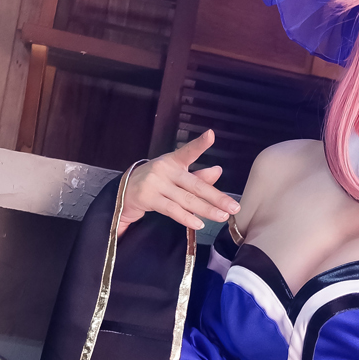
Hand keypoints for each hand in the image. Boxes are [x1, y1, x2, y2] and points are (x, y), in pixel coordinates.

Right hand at [116, 130, 240, 234]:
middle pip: (195, 184)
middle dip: (217, 197)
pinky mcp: (148, 198)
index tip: (211, 135)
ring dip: (206, 209)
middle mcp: (164, 169)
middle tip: (234, 206)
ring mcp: (156, 184)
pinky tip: (199, 223)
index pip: (188, 151)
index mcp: (173, 161)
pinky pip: (172, 210)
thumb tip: (218, 171)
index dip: (200, 144)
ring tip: (222, 216)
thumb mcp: (175, 176)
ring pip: (186, 199)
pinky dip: (186, 218)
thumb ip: (197, 176)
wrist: (124, 192)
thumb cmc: (156, 182)